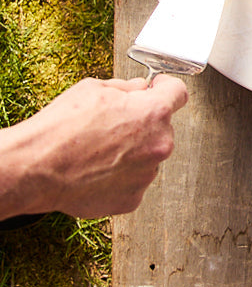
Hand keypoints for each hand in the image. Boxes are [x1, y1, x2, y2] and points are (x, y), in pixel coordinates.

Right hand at [0, 76, 188, 218]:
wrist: (38, 168)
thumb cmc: (61, 129)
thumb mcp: (94, 88)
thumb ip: (127, 88)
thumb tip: (140, 89)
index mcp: (153, 113)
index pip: (178, 93)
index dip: (166, 88)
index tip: (160, 88)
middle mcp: (159, 144)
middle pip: (161, 128)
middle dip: (142, 124)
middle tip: (111, 125)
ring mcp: (148, 174)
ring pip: (147, 157)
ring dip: (131, 152)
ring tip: (97, 150)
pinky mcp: (134, 198)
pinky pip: (133, 181)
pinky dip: (119, 176)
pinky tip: (96, 170)